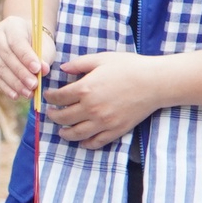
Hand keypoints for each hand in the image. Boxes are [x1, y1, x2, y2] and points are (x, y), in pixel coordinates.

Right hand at [0, 15, 53, 100]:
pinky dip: (6, 88)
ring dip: (14, 83)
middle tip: (34, 85)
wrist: (25, 39)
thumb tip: (42, 71)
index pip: (17, 41)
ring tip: (28, 93)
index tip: (37, 69)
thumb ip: (44, 57)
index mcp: (12, 25)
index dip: (26, 57)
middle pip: (6, 56)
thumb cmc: (37, 41)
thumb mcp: (44, 45)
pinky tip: (16, 95)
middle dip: (21, 73)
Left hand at [44, 51, 161, 148]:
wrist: (154, 82)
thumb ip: (79, 64)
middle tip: (51, 114)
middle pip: (63, 118)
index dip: (50, 97)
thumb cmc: (129, 66)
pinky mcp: (115, 130)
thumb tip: (62, 68)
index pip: (59, 98)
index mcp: (85, 89)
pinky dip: (86, 143)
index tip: (48, 96)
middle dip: (53, 116)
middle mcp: (91, 108)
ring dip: (65, 133)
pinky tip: (82, 141)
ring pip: (76, 134)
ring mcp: (103, 122)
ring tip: (61, 131)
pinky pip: (96, 142)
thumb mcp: (102, 59)